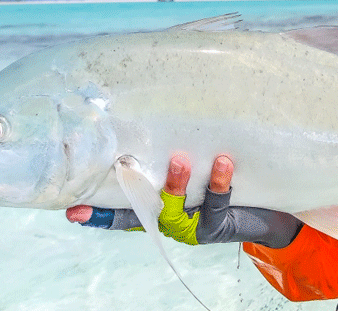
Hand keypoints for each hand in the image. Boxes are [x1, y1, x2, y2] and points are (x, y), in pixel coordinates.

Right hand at [68, 155, 301, 248]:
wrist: (265, 216)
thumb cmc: (222, 186)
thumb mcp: (197, 172)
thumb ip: (175, 154)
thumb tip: (157, 109)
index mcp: (157, 210)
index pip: (121, 211)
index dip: (96, 213)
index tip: (71, 210)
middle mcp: (168, 222)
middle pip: (139, 213)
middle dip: (125, 199)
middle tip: (119, 170)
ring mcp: (191, 227)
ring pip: (174, 208)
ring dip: (176, 182)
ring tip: (181, 158)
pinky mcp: (217, 227)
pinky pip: (215, 203)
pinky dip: (219, 182)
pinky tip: (224, 162)